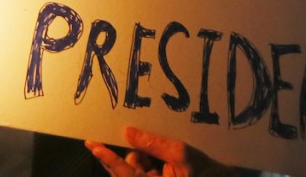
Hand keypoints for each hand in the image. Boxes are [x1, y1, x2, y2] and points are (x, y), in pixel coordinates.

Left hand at [85, 126, 237, 176]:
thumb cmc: (212, 174)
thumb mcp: (184, 155)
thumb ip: (155, 143)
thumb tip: (129, 132)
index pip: (126, 174)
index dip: (108, 159)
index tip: (93, 144)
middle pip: (128, 170)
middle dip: (133, 154)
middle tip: (132, 134)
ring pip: (137, 168)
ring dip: (145, 156)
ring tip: (167, 151)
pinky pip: (147, 169)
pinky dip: (152, 159)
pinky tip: (164, 154)